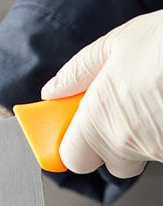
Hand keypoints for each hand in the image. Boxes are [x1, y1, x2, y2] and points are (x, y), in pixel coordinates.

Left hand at [42, 10, 162, 178]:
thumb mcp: (119, 43)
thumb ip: (79, 72)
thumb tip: (54, 90)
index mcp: (99, 120)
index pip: (71, 158)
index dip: (71, 144)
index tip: (72, 128)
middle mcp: (128, 144)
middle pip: (110, 162)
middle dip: (110, 141)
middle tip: (120, 108)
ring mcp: (160, 151)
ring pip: (143, 154)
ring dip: (143, 133)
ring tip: (157, 92)